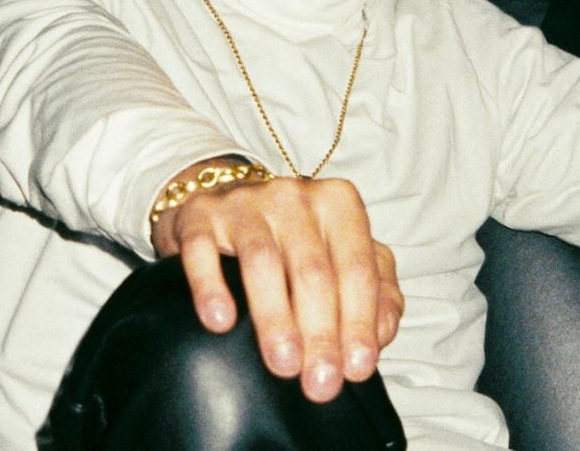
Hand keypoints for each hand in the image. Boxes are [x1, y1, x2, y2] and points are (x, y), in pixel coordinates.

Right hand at [150, 160, 403, 403]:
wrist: (226, 204)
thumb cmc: (295, 240)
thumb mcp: (344, 254)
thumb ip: (376, 291)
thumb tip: (379, 336)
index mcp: (339, 204)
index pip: (357, 268)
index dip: (359, 322)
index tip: (356, 370)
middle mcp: (294, 196)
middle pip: (313, 270)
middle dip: (320, 333)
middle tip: (320, 383)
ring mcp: (244, 202)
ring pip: (263, 261)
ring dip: (275, 318)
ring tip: (283, 364)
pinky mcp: (199, 215)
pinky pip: (203, 250)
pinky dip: (211, 287)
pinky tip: (220, 322)